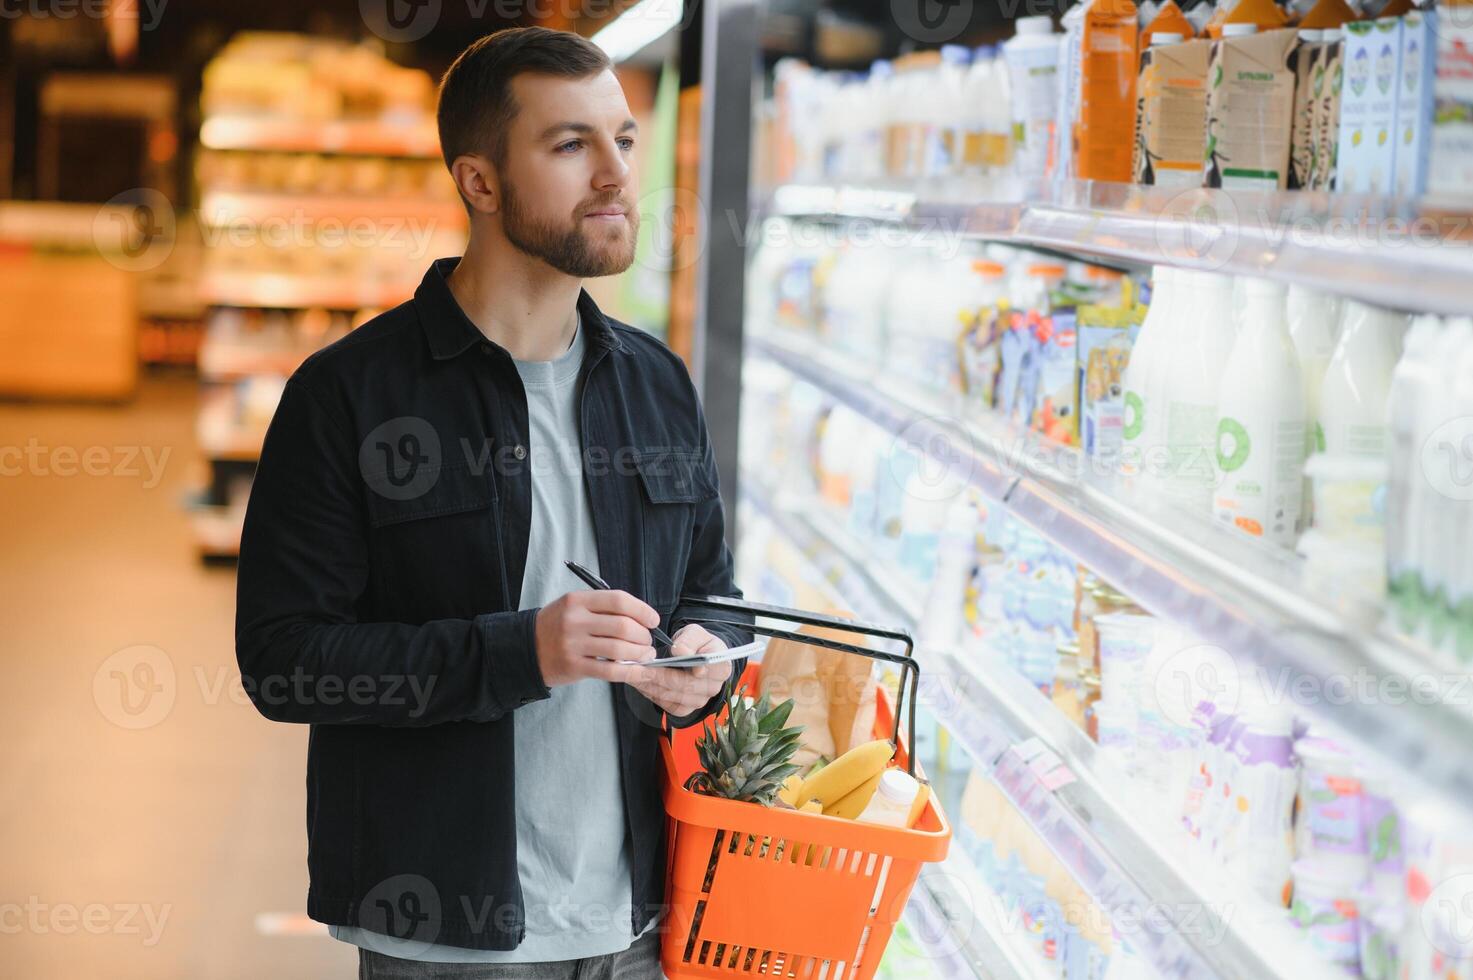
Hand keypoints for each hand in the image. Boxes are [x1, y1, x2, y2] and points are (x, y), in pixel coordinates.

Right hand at [535, 590, 658, 686]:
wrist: (525, 649)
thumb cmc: (557, 626)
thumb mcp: (573, 607)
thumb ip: (602, 608)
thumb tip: (640, 618)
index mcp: (577, 600)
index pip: (618, 600)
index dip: (642, 610)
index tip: (653, 620)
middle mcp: (575, 620)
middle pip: (622, 626)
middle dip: (643, 635)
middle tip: (648, 641)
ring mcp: (573, 644)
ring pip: (619, 649)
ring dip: (639, 654)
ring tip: (645, 655)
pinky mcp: (574, 666)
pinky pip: (609, 670)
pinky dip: (629, 671)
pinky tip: (637, 671)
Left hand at [627, 624, 730, 718]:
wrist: (694, 658)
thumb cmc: (696, 644)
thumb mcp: (695, 633)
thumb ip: (690, 640)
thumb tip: (681, 652)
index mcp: (722, 666)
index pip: (711, 668)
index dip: (694, 665)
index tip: (675, 657)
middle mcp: (713, 687)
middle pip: (683, 684)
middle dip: (657, 674)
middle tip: (636, 665)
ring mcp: (698, 701)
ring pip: (670, 695)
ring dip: (648, 684)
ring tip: (631, 672)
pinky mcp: (683, 709)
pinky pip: (664, 703)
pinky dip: (649, 692)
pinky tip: (638, 681)